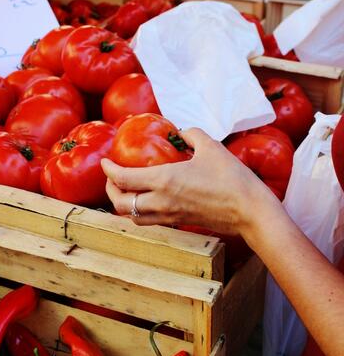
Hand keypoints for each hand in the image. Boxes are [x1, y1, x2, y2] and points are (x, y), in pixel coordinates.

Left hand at [101, 128, 279, 238]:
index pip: (123, 179)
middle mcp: (161, 201)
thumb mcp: (211, 146)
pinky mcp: (179, 222)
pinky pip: (149, 221)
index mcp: (164, 180)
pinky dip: (139, 212)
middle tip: (112, 178)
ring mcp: (169, 216)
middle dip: (110, 190)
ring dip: (123, 205)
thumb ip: (191, 135)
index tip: (105, 162)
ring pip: (132, 217)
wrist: (249, 211)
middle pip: (121, 203)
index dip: (109, 170)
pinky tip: (147, 201)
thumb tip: (181, 133)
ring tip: (124, 192)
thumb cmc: (231, 178)